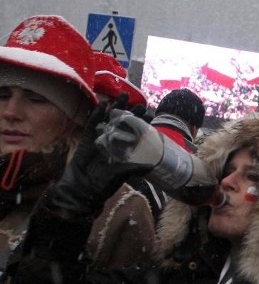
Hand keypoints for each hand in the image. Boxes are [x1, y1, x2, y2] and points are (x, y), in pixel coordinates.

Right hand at [46, 99, 151, 217]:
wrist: (82, 187)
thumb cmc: (104, 183)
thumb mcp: (122, 174)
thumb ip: (134, 167)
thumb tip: (151, 163)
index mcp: (125, 149)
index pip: (136, 133)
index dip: (143, 123)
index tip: (151, 113)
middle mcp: (114, 141)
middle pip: (124, 123)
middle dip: (132, 112)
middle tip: (140, 102)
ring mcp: (100, 138)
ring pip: (109, 119)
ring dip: (116, 108)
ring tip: (124, 95)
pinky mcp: (87, 138)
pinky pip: (92, 123)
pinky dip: (97, 114)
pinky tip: (103, 104)